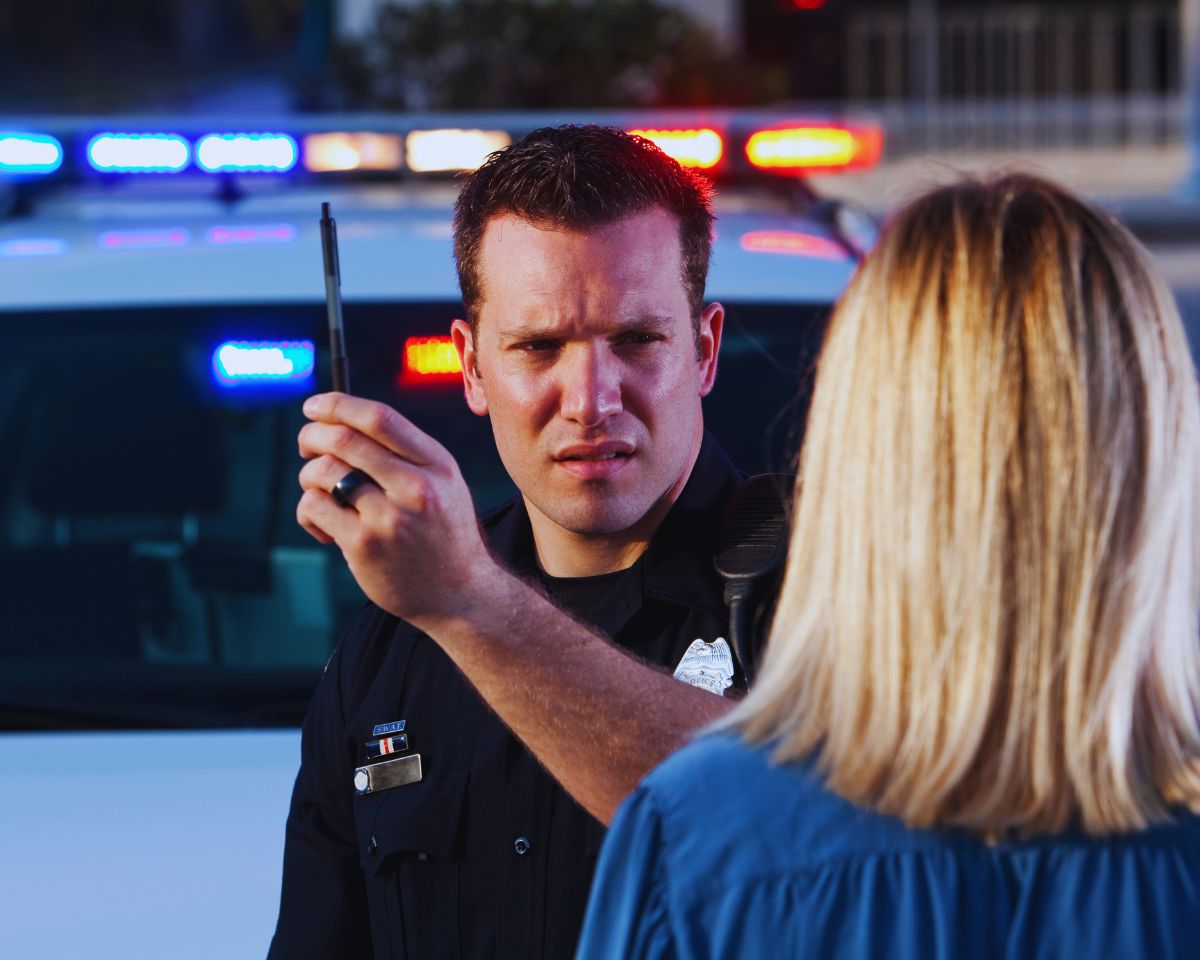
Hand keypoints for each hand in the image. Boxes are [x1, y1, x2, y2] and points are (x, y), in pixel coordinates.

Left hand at [297, 392, 496, 624]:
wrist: (458, 593)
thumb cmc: (441, 532)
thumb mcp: (442, 483)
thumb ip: (404, 452)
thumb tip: (340, 419)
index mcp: (436, 463)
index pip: (379, 418)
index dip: (337, 405)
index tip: (313, 405)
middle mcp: (416, 486)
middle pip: (344, 439)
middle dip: (311, 435)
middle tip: (305, 446)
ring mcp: (389, 517)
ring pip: (324, 472)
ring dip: (309, 476)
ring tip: (319, 493)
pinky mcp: (364, 545)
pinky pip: (315, 508)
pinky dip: (308, 511)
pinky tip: (324, 527)